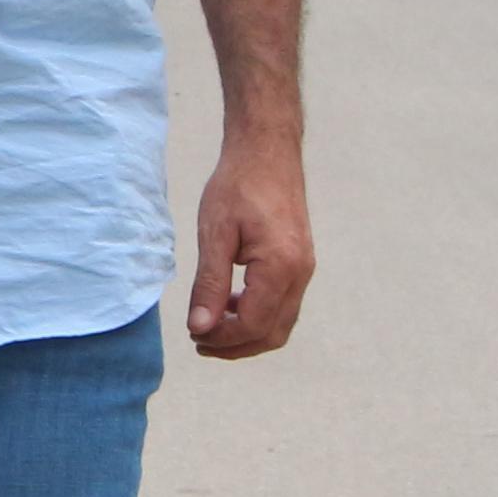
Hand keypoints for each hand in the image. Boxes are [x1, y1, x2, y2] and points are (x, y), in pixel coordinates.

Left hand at [183, 129, 310, 359]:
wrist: (267, 151)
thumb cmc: (239, 184)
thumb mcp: (215, 234)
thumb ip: (210, 284)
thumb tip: (200, 327)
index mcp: (281, 267)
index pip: (253, 324)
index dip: (223, 339)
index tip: (193, 335)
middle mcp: (300, 273)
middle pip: (272, 333)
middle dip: (236, 345)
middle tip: (199, 340)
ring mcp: (304, 269)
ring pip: (280, 322)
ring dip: (246, 332)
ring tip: (210, 325)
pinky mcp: (300, 263)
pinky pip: (283, 304)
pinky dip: (257, 314)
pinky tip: (229, 302)